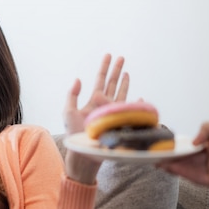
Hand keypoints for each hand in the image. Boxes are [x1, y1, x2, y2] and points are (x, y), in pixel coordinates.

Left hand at [63, 54, 129, 182]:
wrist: (84, 152)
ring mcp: (112, 113)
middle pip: (112, 84)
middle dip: (116, 70)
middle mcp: (104, 105)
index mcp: (93, 101)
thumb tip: (78, 78)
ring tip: (127, 72)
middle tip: (121, 58)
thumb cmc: (75, 134)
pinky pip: (130, 110)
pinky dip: (135, 104)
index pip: (100, 80)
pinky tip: (139, 98)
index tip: (108, 55)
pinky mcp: (119, 122)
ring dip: (124, 83)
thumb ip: (72, 95)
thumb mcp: (68, 112)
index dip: (104, 67)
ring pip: (121, 94)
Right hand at [159, 119, 208, 189]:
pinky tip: (169, 167)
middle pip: (188, 160)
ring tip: (157, 162)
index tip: (166, 147)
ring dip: (173, 166)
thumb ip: (205, 129)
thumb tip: (192, 142)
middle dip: (172, 158)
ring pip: (189, 169)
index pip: (193, 148)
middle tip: (155, 156)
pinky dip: (182, 173)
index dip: (180, 148)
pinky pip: (194, 177)